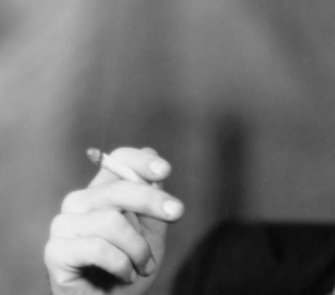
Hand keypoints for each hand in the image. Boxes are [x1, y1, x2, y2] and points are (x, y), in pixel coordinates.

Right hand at [44, 147, 183, 294]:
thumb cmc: (130, 268)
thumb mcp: (150, 232)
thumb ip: (152, 202)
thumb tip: (154, 162)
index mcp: (101, 193)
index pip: (116, 161)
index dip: (140, 162)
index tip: (165, 171)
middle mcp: (78, 203)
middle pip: (118, 188)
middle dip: (152, 200)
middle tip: (177, 213)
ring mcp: (63, 226)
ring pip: (111, 222)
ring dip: (138, 248)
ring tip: (143, 266)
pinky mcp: (55, 252)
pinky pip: (98, 248)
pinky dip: (121, 264)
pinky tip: (125, 274)